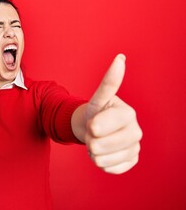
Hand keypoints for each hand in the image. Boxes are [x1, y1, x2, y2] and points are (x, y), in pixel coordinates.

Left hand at [85, 54, 141, 173]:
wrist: (97, 129)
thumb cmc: (97, 111)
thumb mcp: (98, 97)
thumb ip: (109, 82)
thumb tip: (120, 58)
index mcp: (128, 114)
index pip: (97, 127)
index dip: (90, 126)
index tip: (92, 122)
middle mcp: (136, 131)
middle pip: (98, 145)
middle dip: (89, 139)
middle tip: (93, 132)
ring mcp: (134, 148)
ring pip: (101, 159)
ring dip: (93, 152)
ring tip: (99, 141)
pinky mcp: (131, 162)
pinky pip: (108, 168)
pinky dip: (100, 162)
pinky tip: (105, 152)